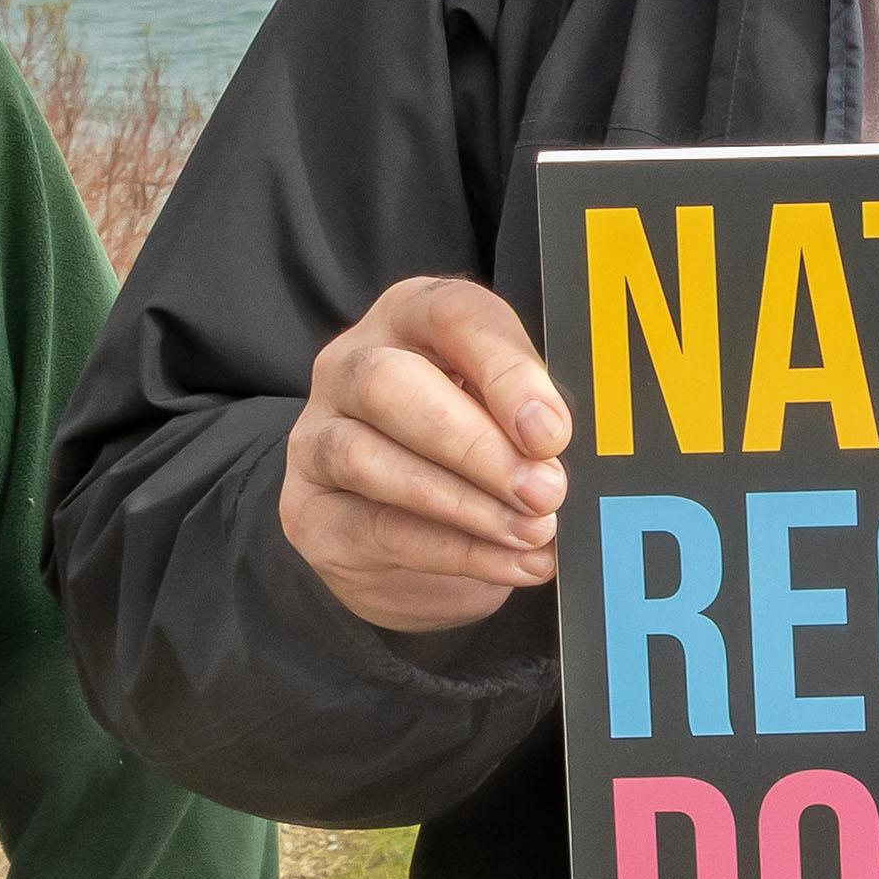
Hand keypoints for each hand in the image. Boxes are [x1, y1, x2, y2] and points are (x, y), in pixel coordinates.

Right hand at [278, 276, 571, 633]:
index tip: (551, 431)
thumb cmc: (473, 453)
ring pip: (369, 459)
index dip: (506, 370)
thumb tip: (568, 451)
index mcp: (412, 317)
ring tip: (534, 533)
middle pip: (391, 385)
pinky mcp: (310, 510)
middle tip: (546, 491)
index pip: (453, 314)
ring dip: (464, 504)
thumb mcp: (508, 418)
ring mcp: (317, 436)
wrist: (402, 539)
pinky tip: (512, 564)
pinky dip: (454, 552)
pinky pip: (376, 528)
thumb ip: (534, 418)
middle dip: (477, 445)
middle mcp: (351, 364)